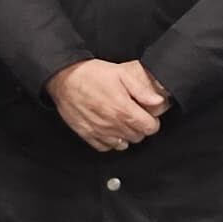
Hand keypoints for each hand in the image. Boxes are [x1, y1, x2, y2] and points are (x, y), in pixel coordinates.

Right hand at [48, 57, 166, 151]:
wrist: (63, 79)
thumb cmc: (91, 75)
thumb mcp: (121, 73)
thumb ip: (142, 89)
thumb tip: (159, 102)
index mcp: (124, 110)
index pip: (150, 128)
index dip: (152, 121)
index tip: (147, 114)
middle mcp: (113, 125)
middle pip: (138, 137)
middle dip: (139, 127)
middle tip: (133, 114)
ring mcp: (100, 132)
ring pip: (123, 145)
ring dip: (125, 134)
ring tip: (120, 120)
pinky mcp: (87, 135)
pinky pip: (105, 147)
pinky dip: (110, 141)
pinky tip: (108, 128)